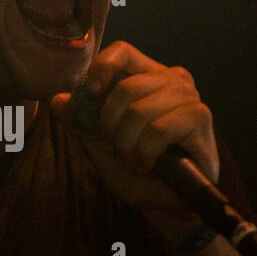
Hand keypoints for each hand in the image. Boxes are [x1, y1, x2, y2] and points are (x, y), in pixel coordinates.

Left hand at [50, 41, 219, 245]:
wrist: (168, 203)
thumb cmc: (138, 168)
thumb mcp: (101, 145)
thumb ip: (81, 121)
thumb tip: (56, 100)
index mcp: (147, 76)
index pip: (122, 52)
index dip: (102, 68)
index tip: (91, 94)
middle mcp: (172, 79)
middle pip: (126, 88)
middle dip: (111, 127)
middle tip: (118, 149)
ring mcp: (189, 96)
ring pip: (139, 111)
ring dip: (128, 145)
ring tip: (135, 160)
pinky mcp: (200, 117)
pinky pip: (158, 131)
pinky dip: (145, 154)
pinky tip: (148, 165)